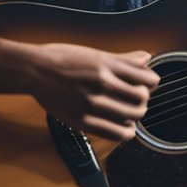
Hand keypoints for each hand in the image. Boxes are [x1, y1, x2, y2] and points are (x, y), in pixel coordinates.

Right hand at [27, 44, 157, 140]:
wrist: (35, 70)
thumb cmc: (62, 59)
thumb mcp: (95, 53)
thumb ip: (123, 59)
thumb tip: (146, 58)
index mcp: (106, 65)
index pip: (146, 78)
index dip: (151, 82)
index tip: (147, 84)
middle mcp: (101, 84)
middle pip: (141, 98)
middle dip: (144, 99)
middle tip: (137, 98)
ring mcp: (92, 104)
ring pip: (132, 116)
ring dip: (136, 115)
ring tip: (131, 112)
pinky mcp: (83, 121)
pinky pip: (116, 133)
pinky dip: (126, 132)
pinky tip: (125, 127)